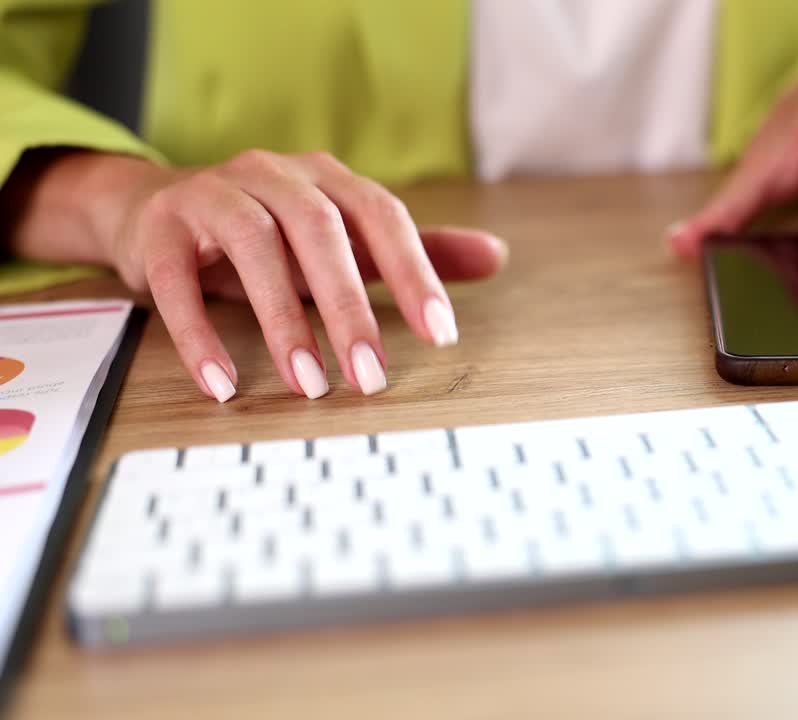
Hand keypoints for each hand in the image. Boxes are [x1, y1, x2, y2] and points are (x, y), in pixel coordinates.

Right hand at [105, 150, 506, 401]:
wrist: (154, 209)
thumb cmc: (270, 235)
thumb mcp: (343, 242)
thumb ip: (414, 252)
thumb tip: (498, 256)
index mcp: (327, 178)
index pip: (382, 215)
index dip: (415, 271)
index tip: (441, 335)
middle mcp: (273, 174)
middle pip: (320, 230)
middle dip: (350, 306)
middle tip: (371, 377)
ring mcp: (212, 194)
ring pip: (253, 246)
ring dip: (283, 319)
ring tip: (307, 384)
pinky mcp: (158, 227)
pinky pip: (176, 279)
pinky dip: (198, 333)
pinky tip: (222, 382)